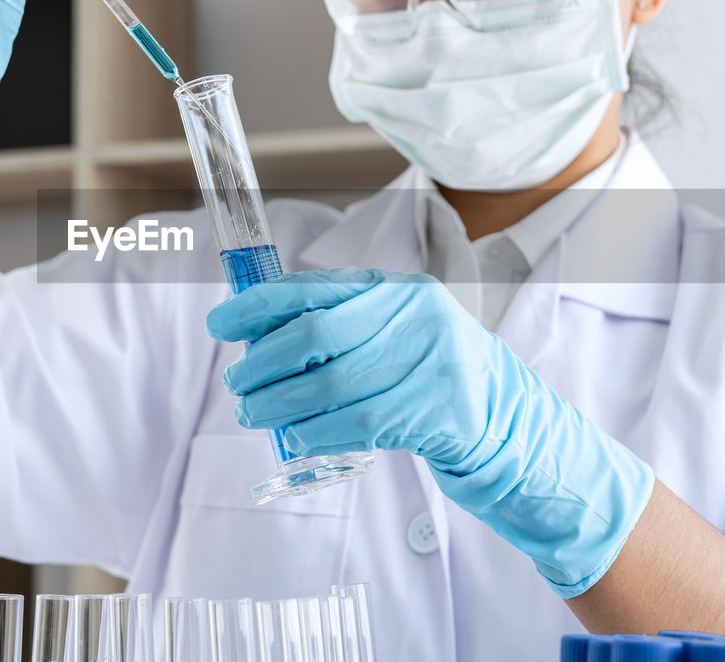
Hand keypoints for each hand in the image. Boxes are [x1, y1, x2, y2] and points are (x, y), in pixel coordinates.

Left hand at [206, 267, 653, 597]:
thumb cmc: (426, 368)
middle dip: (264, 361)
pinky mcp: (437, 410)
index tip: (221, 324)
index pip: (314, 288)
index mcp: (396, 287)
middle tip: (237, 382)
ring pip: (333, 383)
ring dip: (280, 403)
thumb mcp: (391, 328)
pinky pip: (360, 423)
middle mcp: (415, 315)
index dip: (259, 306)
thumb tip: (255, 329)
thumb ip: (337, 320)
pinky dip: (318, 431)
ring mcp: (431, 362)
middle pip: (317, 334)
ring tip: (252, 413)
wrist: (503, 413)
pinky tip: (295, 437)